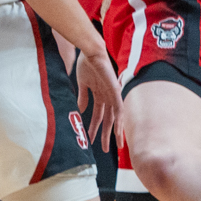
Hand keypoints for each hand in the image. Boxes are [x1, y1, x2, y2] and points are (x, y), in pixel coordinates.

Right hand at [73, 42, 123, 156]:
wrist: (90, 52)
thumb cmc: (86, 64)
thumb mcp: (83, 84)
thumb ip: (83, 96)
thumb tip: (80, 109)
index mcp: (100, 95)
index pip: (99, 116)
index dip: (95, 128)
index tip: (91, 139)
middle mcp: (108, 97)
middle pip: (108, 120)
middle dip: (106, 134)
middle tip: (104, 149)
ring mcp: (112, 94)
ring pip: (116, 117)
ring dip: (114, 131)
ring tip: (115, 145)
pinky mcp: (115, 90)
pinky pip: (119, 107)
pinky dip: (119, 119)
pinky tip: (118, 130)